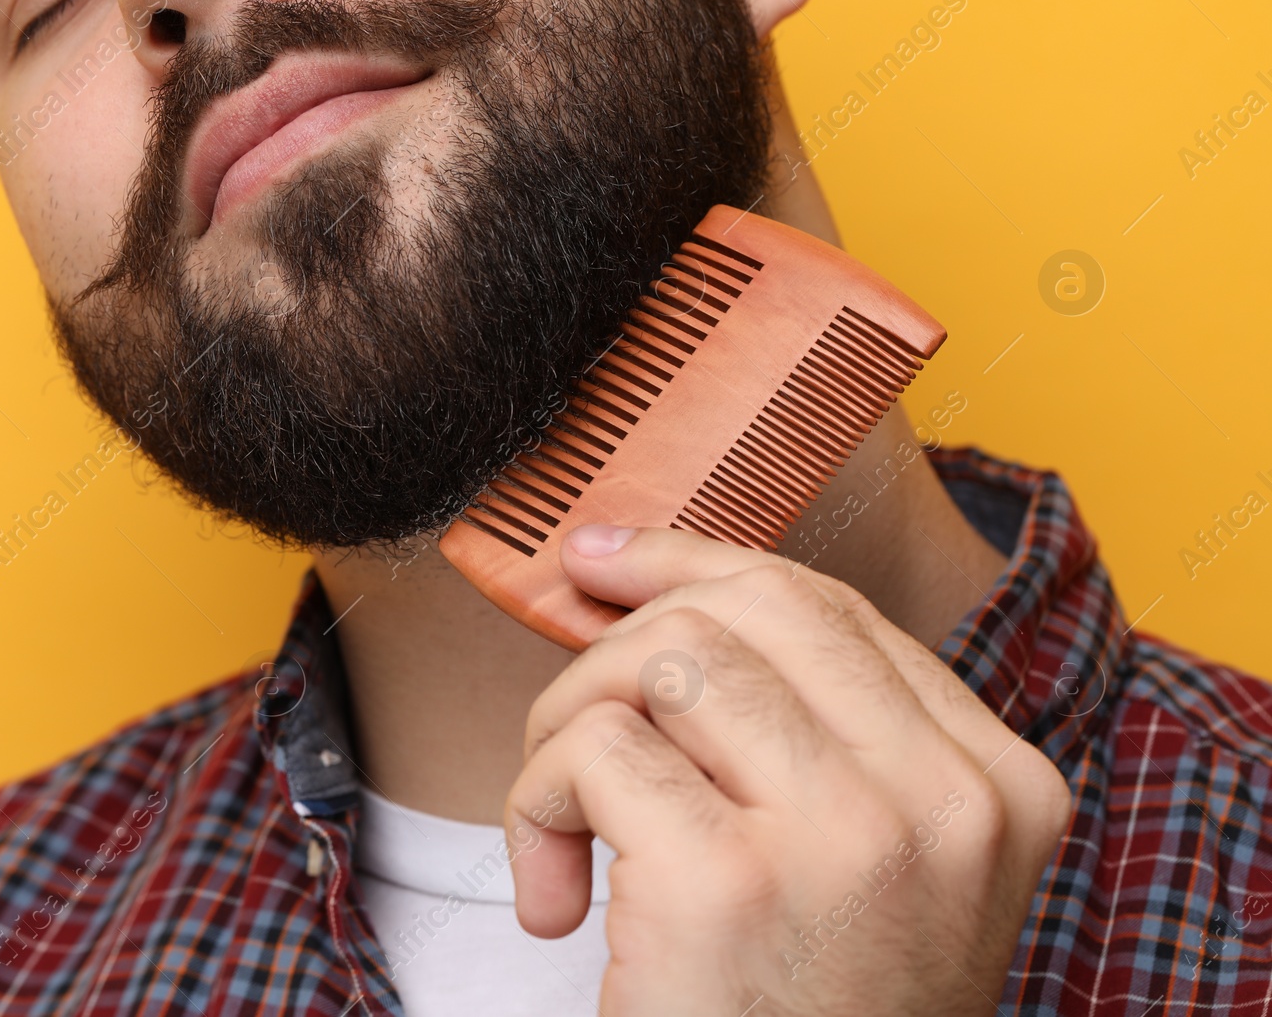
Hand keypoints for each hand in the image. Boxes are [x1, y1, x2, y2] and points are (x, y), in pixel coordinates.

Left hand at [504, 525, 1071, 1015]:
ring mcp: (849, 837)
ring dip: (567, 727)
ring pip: (661, 662)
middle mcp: (946, 799)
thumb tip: (637, 572)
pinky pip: (596, 751)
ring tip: (559, 822)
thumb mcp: (864, 870)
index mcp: (998, 783)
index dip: (699, 564)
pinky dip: (535, 807)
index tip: (608, 560)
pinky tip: (556, 902)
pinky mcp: (731, 884)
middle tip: (570, 721)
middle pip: (746, 609)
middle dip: (622, 638)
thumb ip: (803, 728)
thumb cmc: (806, 1014)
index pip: (830, 607)